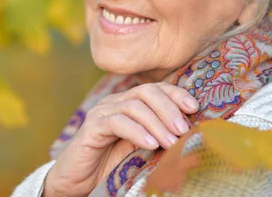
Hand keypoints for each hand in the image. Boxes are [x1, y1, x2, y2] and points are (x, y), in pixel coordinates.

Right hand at [43, 82, 198, 196]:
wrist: (77, 182)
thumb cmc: (110, 166)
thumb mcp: (139, 149)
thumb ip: (156, 136)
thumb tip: (187, 135)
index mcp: (127, 103)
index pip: (155, 89)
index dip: (175, 94)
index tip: (194, 108)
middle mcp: (114, 102)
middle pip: (146, 92)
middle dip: (169, 108)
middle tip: (184, 129)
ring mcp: (102, 112)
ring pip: (134, 106)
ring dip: (157, 123)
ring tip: (171, 142)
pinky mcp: (92, 127)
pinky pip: (118, 122)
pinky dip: (138, 132)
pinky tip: (151, 144)